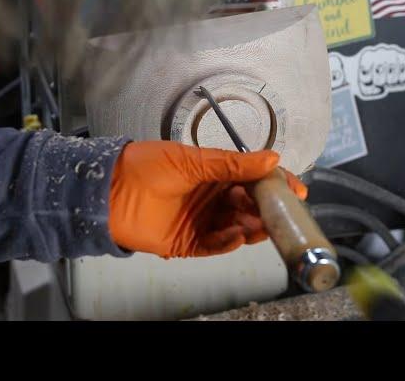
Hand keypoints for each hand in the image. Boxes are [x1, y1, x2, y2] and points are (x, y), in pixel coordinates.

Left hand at [108, 141, 306, 257]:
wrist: (108, 191)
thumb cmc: (147, 166)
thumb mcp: (193, 160)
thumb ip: (233, 164)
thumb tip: (272, 158)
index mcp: (215, 174)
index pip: (253, 180)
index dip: (275, 184)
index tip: (295, 190)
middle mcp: (212, 198)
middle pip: (250, 206)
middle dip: (266, 209)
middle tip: (277, 211)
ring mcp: (202, 221)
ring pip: (237, 228)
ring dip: (251, 227)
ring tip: (259, 225)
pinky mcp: (188, 243)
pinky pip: (215, 246)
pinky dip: (228, 243)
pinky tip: (236, 236)